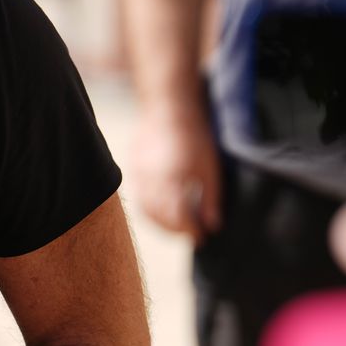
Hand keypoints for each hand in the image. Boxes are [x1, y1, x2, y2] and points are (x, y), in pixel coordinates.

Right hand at [128, 107, 221, 240]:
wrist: (168, 107)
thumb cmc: (195, 136)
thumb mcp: (210, 168)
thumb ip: (211, 199)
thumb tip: (212, 226)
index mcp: (174, 180)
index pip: (179, 218)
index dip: (190, 232)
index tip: (201, 238)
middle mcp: (152, 180)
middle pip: (159, 218)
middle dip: (174, 231)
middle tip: (189, 234)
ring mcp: (139, 174)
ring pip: (145, 210)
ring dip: (160, 223)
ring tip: (176, 226)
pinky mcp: (133, 169)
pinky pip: (138, 196)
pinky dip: (150, 209)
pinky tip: (162, 208)